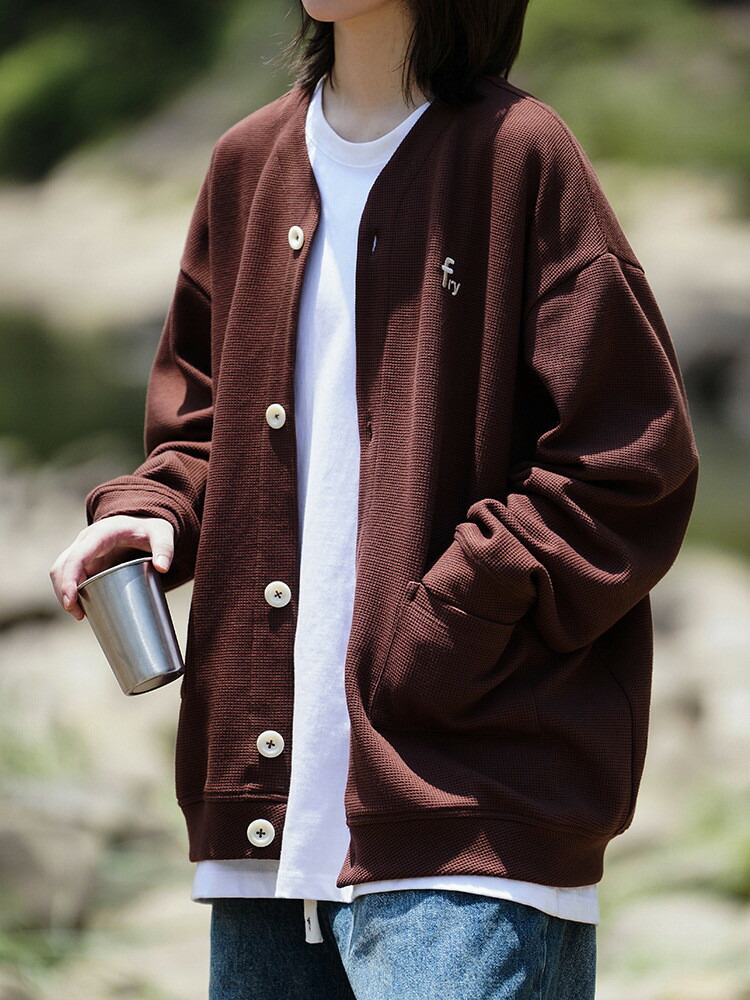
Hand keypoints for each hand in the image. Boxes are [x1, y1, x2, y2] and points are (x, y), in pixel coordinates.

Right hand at [49, 515, 174, 620]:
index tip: (71, 601)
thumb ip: (165, 548)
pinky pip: (70, 576)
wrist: (142, 526)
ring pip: (61, 571)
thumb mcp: (162, 534)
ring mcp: (83, 551)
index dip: (69, 579)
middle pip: (63, 566)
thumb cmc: (150, 530)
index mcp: (101, 534)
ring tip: (80, 615)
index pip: (77, 557)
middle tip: (79, 615)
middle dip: (64, 591)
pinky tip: (81, 608)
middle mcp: (86, 541)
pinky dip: (71, 592)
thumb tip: (162, 568)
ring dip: (64, 593)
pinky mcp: (85, 562)